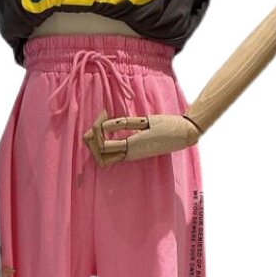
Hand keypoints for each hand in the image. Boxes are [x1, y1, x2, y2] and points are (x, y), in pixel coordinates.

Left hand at [82, 110, 200, 166]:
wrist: (182, 135)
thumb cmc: (166, 125)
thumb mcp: (146, 122)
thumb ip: (125, 124)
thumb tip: (106, 125)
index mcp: (131, 146)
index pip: (103, 145)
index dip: (96, 132)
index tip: (101, 117)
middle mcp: (129, 155)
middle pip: (100, 157)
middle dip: (93, 142)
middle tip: (94, 125)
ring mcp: (131, 157)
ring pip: (106, 159)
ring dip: (98, 146)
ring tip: (99, 128)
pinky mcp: (134, 155)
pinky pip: (114, 156)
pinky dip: (107, 146)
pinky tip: (109, 131)